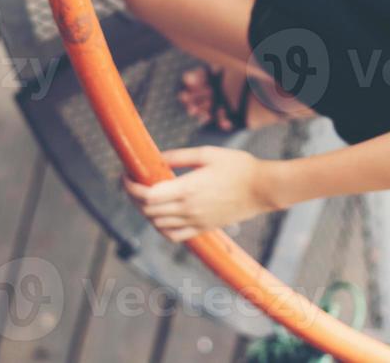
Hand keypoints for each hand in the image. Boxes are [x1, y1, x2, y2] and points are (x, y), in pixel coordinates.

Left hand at [121, 147, 277, 242]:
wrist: (263, 188)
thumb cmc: (239, 167)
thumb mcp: (208, 153)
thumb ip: (179, 156)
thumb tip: (156, 158)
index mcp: (188, 189)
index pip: (147, 195)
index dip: (131, 187)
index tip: (126, 176)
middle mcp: (188, 209)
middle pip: (148, 210)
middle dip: (134, 197)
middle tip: (132, 183)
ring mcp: (196, 221)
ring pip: (157, 224)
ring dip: (145, 211)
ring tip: (145, 196)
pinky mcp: (203, 228)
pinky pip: (174, 235)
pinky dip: (160, 228)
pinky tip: (160, 216)